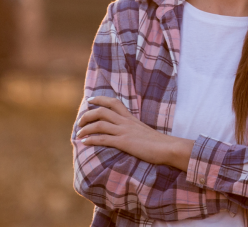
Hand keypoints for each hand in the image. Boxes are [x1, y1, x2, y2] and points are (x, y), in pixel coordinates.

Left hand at [76, 96, 193, 170]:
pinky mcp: (124, 142)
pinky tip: (84, 142)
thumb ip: (135, 130)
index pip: (114, 102)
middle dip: (87, 115)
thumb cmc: (159, 143)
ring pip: (99, 124)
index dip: (100, 99)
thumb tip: (130, 134)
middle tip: (80, 122)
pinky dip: (91, 139)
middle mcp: (126, 122)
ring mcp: (124, 131)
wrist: (168, 148)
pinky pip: (103, 139)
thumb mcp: (145, 132)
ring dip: (86, 128)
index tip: (90, 100)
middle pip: (102, 111)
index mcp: (131, 118)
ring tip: (78, 134)